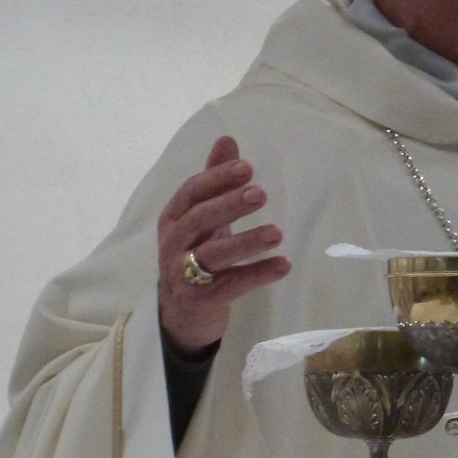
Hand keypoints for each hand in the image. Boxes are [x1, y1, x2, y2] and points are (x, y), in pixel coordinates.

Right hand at [157, 136, 290, 354]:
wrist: (179, 316)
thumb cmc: (194, 257)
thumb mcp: (203, 218)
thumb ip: (214, 181)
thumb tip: (227, 140)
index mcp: (173, 218)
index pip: (192, 192)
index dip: (217, 178)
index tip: (247, 168)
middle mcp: (174, 243)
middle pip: (199, 219)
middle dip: (229, 205)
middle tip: (262, 194)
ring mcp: (183, 273)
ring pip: (213, 254)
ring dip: (246, 242)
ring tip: (277, 233)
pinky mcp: (199, 300)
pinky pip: (230, 285)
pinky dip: (257, 275)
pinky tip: (283, 265)